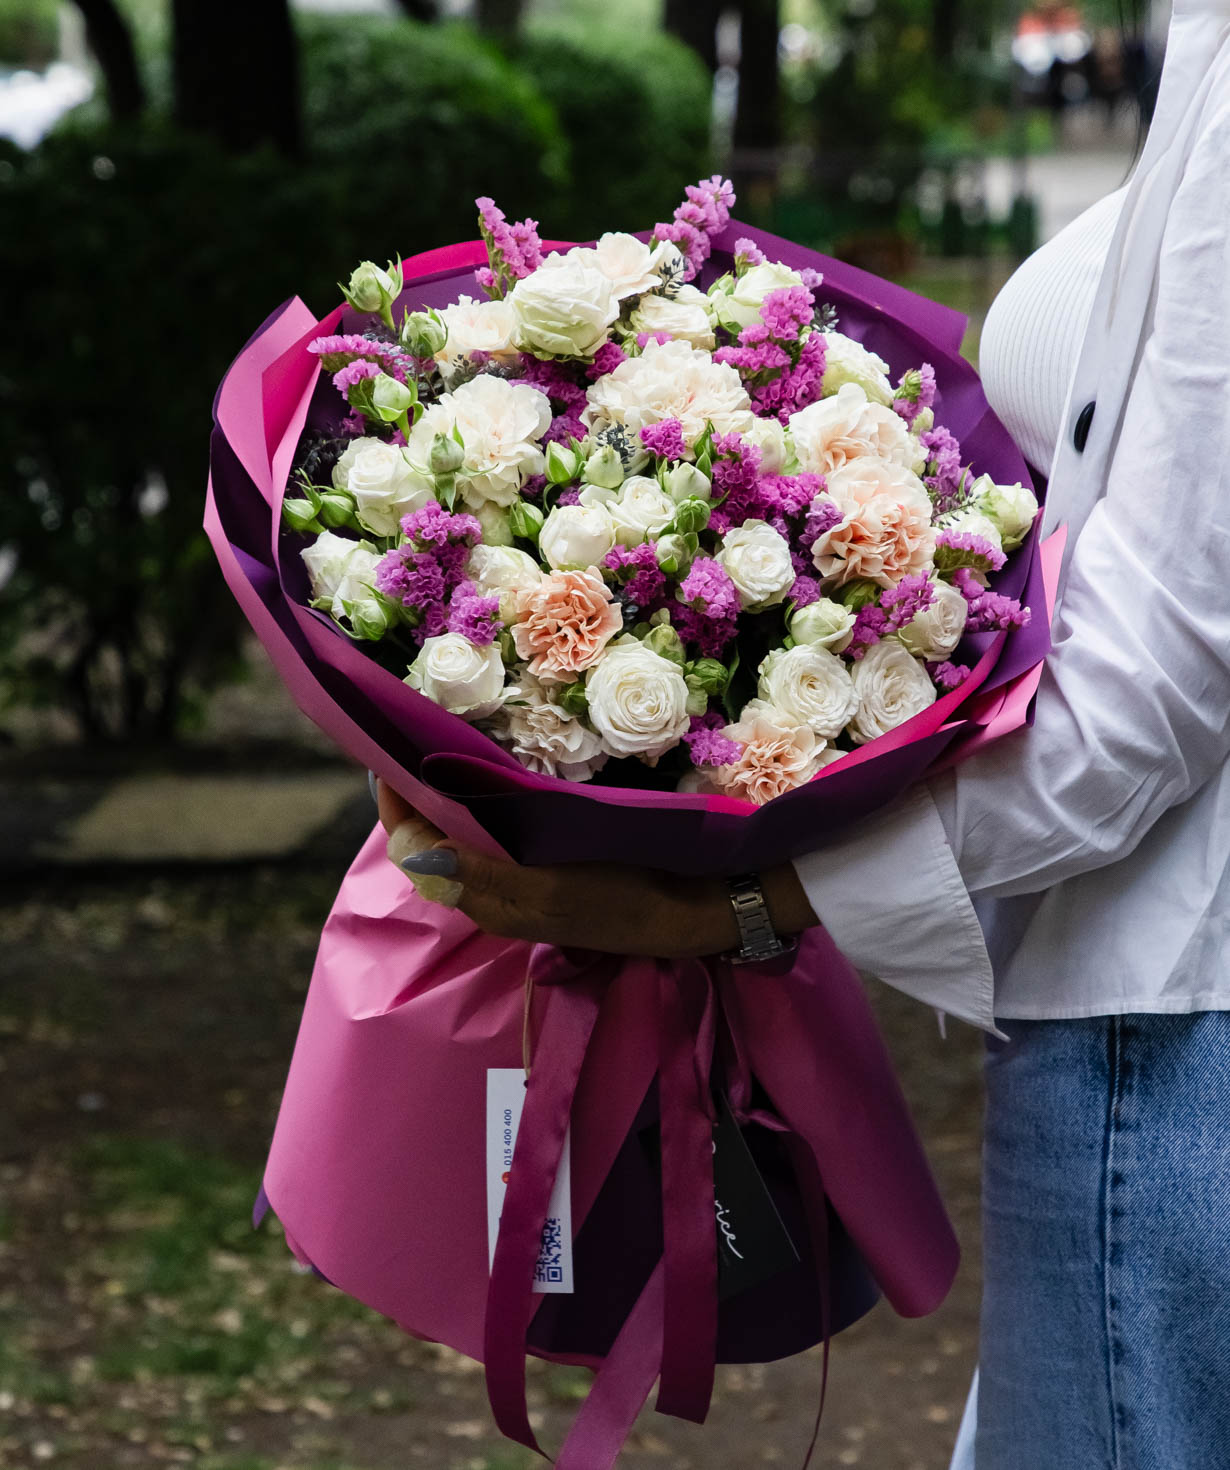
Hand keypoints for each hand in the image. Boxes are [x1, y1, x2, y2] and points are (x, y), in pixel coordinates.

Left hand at [374, 780, 818, 957]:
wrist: (707, 907)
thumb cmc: (632, 889)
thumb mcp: (556, 884)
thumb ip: (484, 873)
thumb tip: (417, 853)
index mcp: (492, 901)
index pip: (415, 851)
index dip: (396, 808)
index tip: (387, 756)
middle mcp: (499, 899)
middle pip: (433, 848)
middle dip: (416, 802)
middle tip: (412, 745)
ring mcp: (527, 891)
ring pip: (463, 846)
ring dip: (448, 806)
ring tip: (445, 756)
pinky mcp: (554, 880)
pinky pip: (497, 847)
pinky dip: (483, 815)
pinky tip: (496, 785)